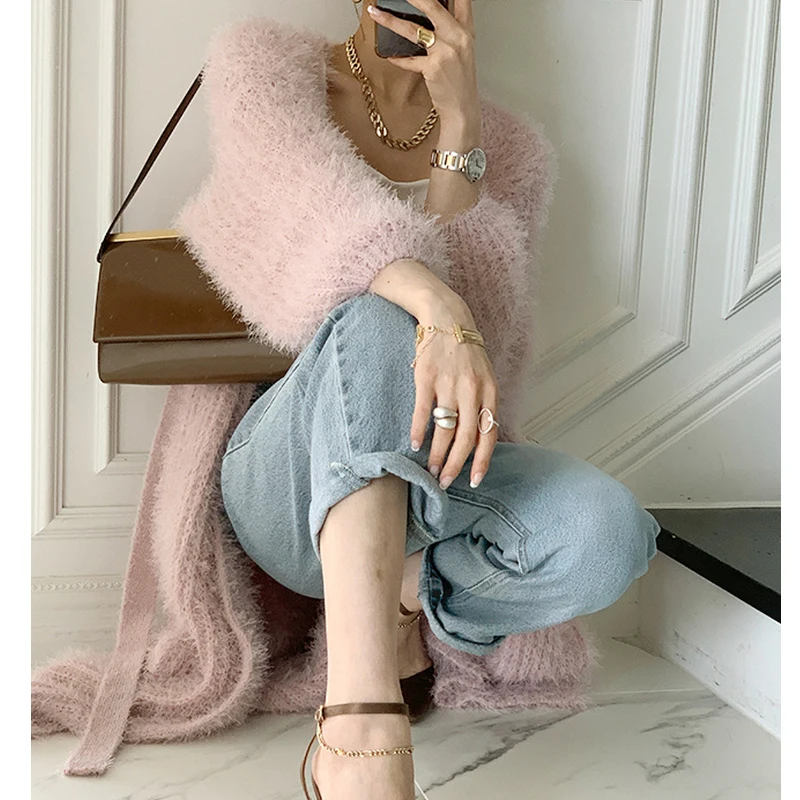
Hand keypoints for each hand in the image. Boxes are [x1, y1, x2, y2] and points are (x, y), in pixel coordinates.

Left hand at [367, 0, 477, 124]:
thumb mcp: (462, 53)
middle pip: (432, 6)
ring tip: (376, 13)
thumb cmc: (460, 84)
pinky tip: (389, 56)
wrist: (462, 110)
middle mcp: (458, 38)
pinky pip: (409, 60)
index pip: (462, 0)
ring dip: (391, 20)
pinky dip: (398, 59)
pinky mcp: (433, 67)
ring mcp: (445, 52)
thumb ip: (450, 33)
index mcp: (467, 32)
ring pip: (413, 29)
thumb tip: (431, 20)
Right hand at [409, 301, 498, 489]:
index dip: (481, 460)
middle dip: (456, 464)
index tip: (473, 480)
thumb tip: (479, 441)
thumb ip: (483, 405)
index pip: (489, 434)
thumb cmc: (466, 352)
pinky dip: (418, 431)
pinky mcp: (426, 377)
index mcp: (490, 391)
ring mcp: (449, 383)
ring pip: (444, 429)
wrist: (446, 316)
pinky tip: (414, 445)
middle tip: (445, 481)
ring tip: (430, 469)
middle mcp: (472, 390)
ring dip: (437, 454)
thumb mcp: (484, 376)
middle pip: (466, 437)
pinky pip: (423, 411)